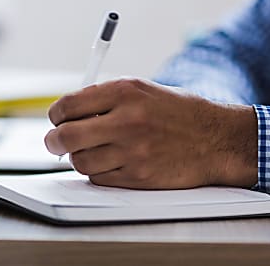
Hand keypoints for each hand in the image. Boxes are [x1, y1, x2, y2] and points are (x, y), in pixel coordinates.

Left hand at [44, 78, 257, 188]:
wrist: (216, 139)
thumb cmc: (177, 112)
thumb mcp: (142, 90)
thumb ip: (104, 98)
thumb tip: (66, 113)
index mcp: (124, 91)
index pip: (68, 105)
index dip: (56, 115)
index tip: (57, 119)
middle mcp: (126, 120)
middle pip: (66, 136)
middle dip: (54, 141)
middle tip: (55, 141)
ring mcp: (132, 151)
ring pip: (80, 161)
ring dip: (79, 158)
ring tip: (90, 150)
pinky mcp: (138, 177)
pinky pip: (99, 178)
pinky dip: (98, 172)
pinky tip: (111, 162)